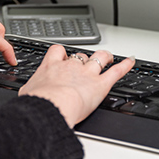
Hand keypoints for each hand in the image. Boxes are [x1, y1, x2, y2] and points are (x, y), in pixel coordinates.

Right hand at [18, 45, 134, 127]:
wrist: (50, 107)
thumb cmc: (38, 102)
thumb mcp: (27, 93)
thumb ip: (32, 89)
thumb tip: (27, 93)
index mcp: (51, 67)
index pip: (57, 51)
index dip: (62, 53)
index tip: (63, 56)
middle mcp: (70, 66)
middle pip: (80, 55)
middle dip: (84, 58)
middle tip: (87, 61)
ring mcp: (87, 73)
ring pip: (100, 58)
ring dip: (105, 56)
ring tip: (109, 56)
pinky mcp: (101, 84)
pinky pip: (116, 71)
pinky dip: (125, 65)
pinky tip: (131, 61)